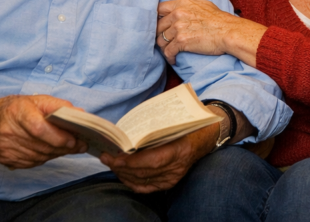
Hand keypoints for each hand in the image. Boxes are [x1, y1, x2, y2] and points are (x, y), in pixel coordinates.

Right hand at [0, 94, 86, 167]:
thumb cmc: (16, 109)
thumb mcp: (37, 100)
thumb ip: (59, 106)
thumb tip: (80, 114)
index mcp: (17, 113)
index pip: (39, 128)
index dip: (58, 136)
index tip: (74, 139)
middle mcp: (8, 132)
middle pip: (41, 145)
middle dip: (64, 147)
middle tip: (80, 145)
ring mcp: (5, 148)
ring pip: (39, 156)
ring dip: (57, 153)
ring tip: (70, 147)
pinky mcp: (6, 160)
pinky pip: (33, 162)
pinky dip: (46, 157)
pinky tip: (52, 151)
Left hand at [100, 124, 216, 193]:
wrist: (204, 137)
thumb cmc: (187, 125)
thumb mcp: (173, 121)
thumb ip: (153, 127)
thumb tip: (127, 131)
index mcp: (181, 149)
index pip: (152, 161)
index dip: (132, 161)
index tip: (115, 157)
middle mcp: (178, 167)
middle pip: (144, 172)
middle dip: (121, 166)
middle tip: (106, 157)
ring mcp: (174, 177)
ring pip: (142, 180)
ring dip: (123, 173)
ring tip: (110, 163)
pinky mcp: (170, 183)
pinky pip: (146, 187)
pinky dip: (131, 182)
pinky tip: (122, 174)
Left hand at [157, 0, 251, 64]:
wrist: (228, 31)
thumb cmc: (218, 18)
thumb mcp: (203, 3)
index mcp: (181, 4)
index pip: (158, 9)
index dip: (156, 18)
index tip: (159, 25)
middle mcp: (177, 15)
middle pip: (157, 26)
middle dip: (159, 35)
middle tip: (164, 41)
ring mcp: (178, 28)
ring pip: (160, 41)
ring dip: (164, 47)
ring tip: (169, 51)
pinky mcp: (182, 42)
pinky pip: (168, 52)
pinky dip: (169, 57)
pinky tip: (173, 59)